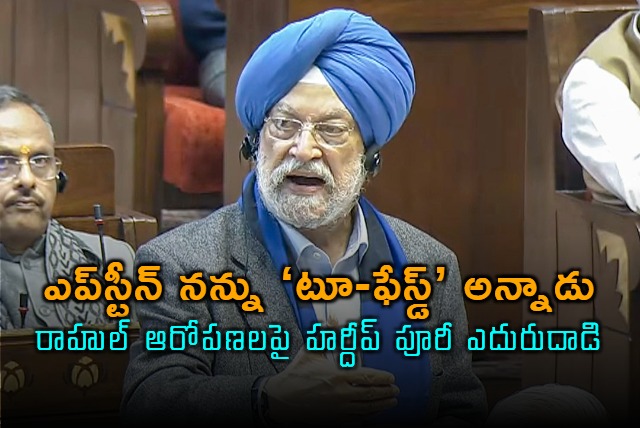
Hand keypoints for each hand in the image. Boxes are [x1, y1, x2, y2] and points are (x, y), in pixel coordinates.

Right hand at [263, 348, 398, 425]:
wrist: (281, 401)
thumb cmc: (295, 376)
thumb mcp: (310, 352)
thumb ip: (325, 336)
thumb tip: (331, 321)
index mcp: (337, 377)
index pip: (367, 378)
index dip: (382, 378)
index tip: (391, 377)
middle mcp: (341, 395)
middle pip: (371, 395)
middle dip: (386, 392)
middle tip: (395, 390)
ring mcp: (338, 410)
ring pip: (367, 409)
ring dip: (382, 405)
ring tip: (391, 401)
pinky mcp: (334, 421)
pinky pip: (356, 420)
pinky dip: (368, 417)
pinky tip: (373, 413)